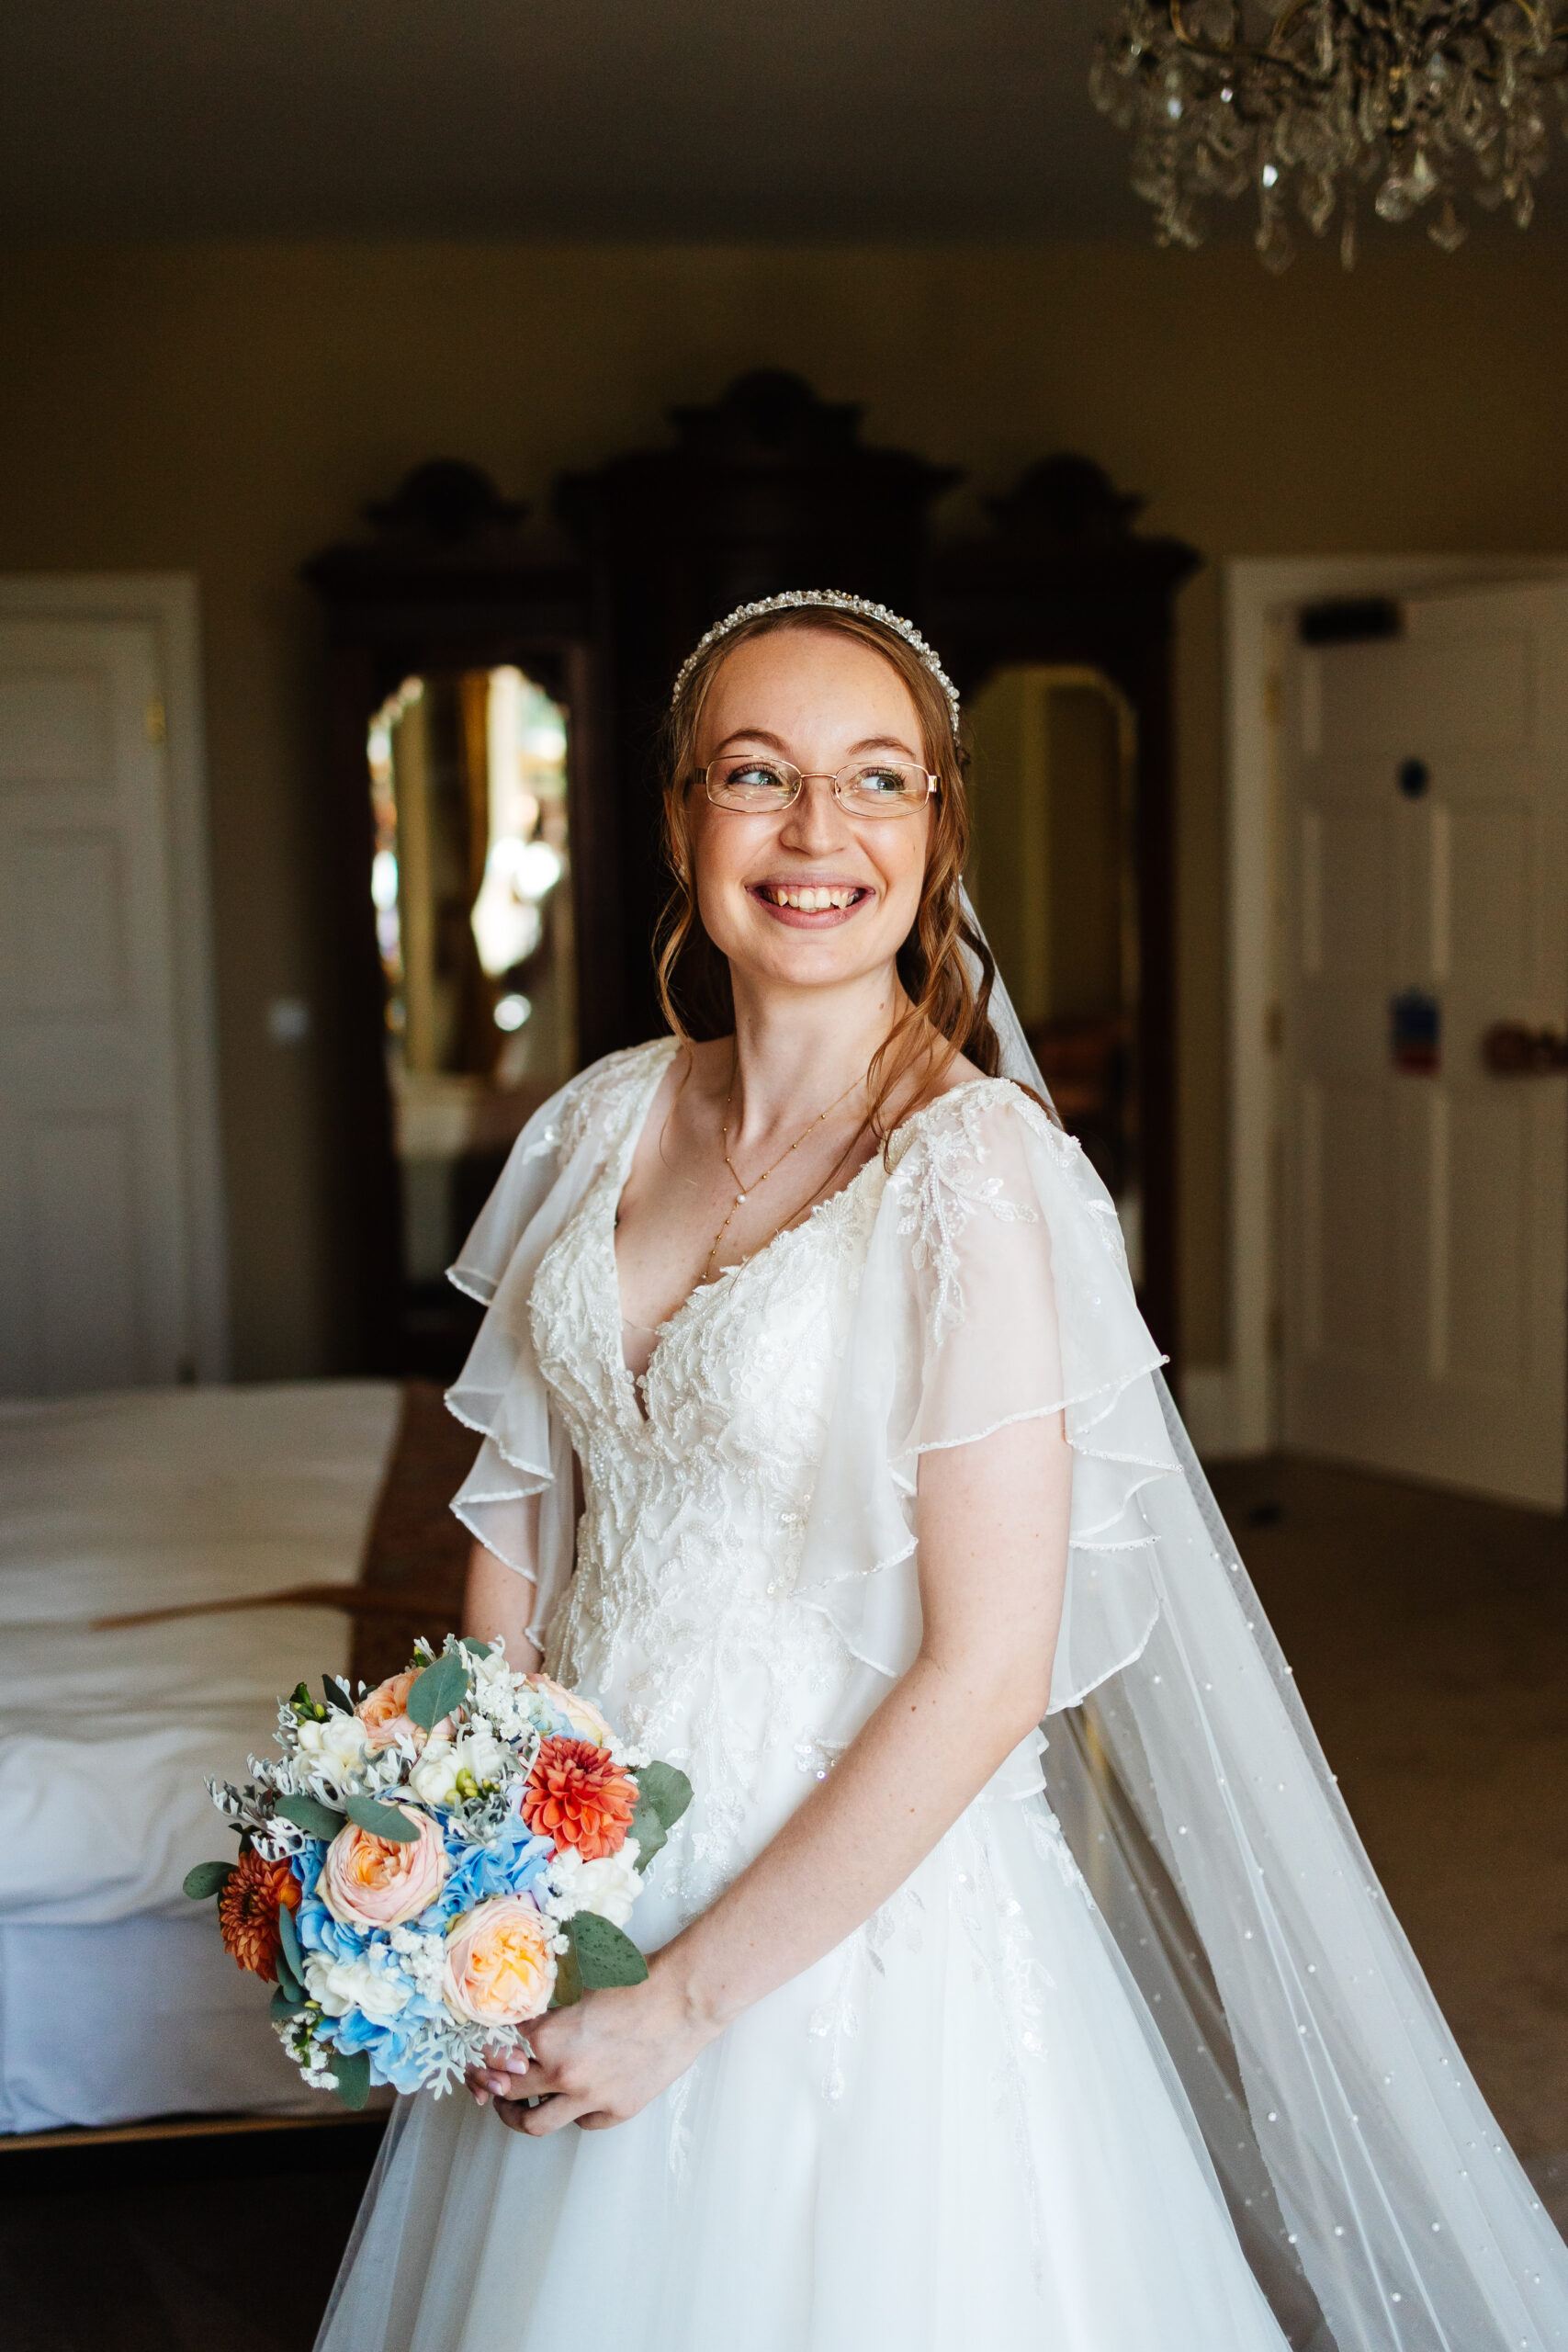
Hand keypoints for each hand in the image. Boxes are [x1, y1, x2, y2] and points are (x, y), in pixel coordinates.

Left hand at [464, 1956, 715, 2134]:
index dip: (485, 2051)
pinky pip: (582, 2124)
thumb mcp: (580, 1982)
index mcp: (546, 2035)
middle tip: (488, 2086)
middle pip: (508, 2091)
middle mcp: (562, 2072)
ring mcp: (589, 2097)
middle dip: (491, 2089)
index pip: (497, 2051)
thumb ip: (548, 2004)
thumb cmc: (636, 1980)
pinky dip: (573, 2114)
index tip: (482, 2053)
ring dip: (519, 2116)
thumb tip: (521, 2009)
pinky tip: (573, 2101)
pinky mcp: (616, 2110)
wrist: (683, 1998)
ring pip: (535, 2123)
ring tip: (516, 2108)